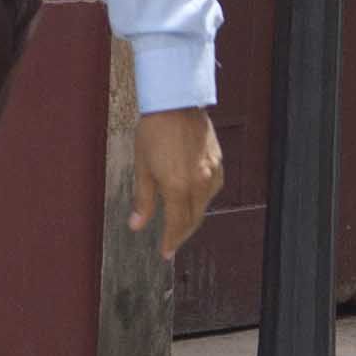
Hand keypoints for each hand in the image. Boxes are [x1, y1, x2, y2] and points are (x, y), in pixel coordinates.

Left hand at [131, 107, 224, 251]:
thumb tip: (137, 225)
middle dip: (181, 234)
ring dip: (192, 217)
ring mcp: (211, 172)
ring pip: (204, 205)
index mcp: (178, 187)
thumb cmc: (154, 131)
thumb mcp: (142, 167)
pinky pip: (213, 189)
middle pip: (193, 219)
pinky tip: (195, 199)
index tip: (165, 253)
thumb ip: (142, 200)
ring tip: (180, 222)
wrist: (175, 102)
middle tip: (171, 243)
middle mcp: (198, 183)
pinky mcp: (218, 162)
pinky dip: (203, 199)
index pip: (176, 224)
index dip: (170, 241)